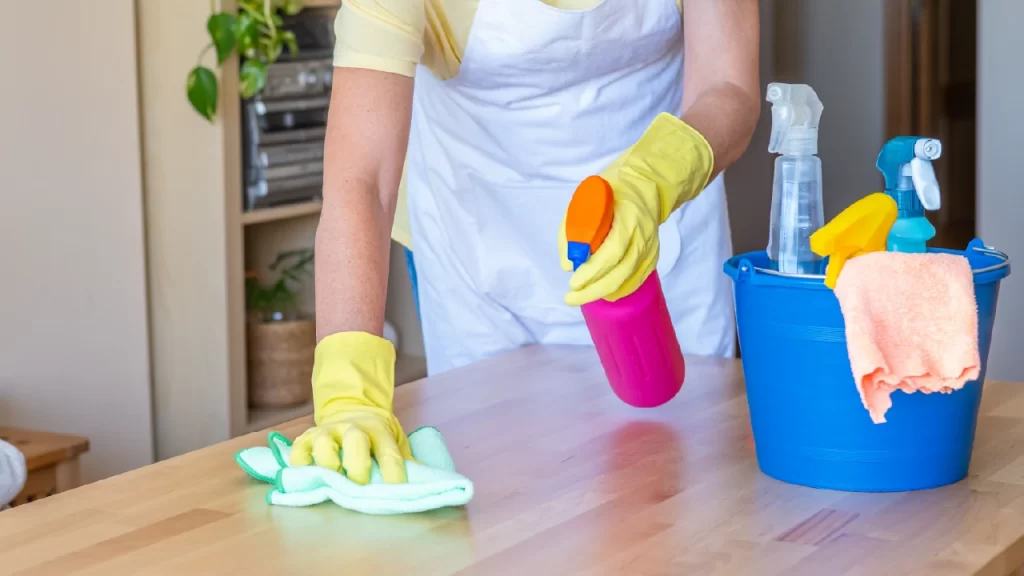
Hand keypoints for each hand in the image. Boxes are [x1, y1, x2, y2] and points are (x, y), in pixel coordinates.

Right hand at [288, 332, 412, 483]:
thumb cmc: (376, 434)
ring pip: (323, 443)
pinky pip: (298, 451)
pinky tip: (305, 476)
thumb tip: (424, 482)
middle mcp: (351, 428)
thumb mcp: (396, 439)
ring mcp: (326, 432)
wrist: (350, 406)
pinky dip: (299, 464)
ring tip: (331, 478)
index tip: (397, 487)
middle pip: (355, 440)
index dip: (393, 469)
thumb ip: (405, 458)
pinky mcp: (305, 439)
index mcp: (378, 429)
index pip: (388, 449)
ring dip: (327, 461)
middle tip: (359, 485)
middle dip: (357, 464)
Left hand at [559, 113, 714, 305]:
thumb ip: (573, 229)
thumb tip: (568, 265)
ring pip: (628, 279)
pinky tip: (604, 293)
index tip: (573, 281)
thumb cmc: (612, 189)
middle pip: (620, 273)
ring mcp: (651, 247)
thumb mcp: (586, 200)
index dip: (592, 271)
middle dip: (593, 290)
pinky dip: (619, 289)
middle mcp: (644, 236)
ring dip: (603, 292)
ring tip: (582, 296)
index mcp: (629, 219)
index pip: (611, 253)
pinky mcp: (653, 255)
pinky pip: (636, 279)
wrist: (648, 183)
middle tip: (571, 297)